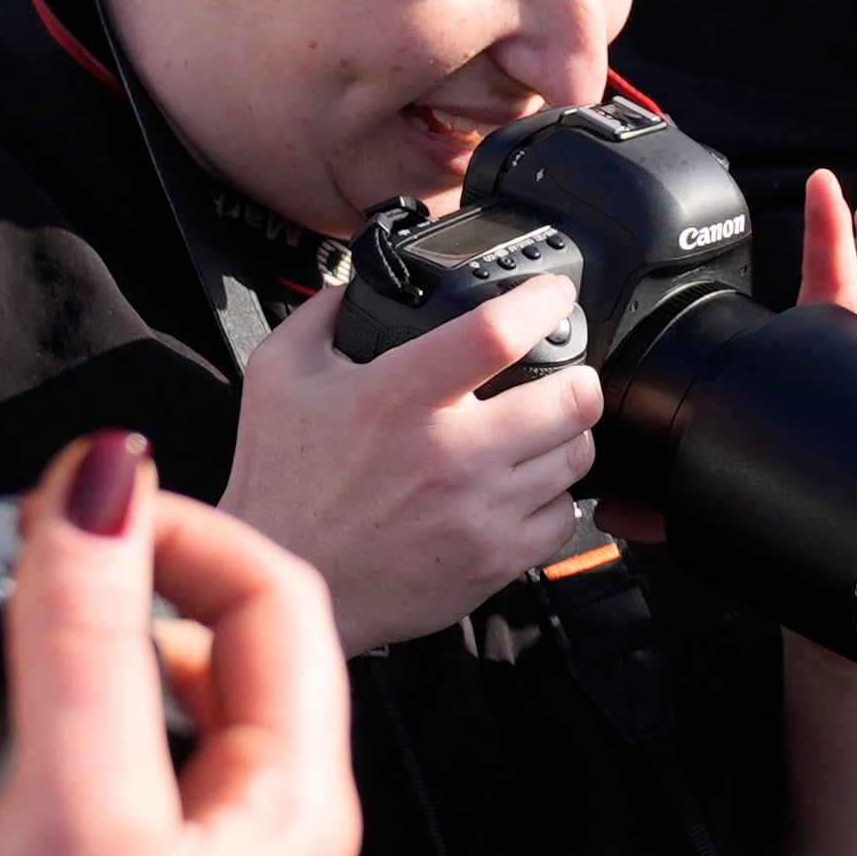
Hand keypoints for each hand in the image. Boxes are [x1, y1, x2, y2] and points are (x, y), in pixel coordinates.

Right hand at [0, 433, 358, 855]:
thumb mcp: (73, 798)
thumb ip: (88, 633)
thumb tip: (109, 480)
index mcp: (296, 817)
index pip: (280, 604)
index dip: (186, 531)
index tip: (84, 504)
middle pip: (219, 664)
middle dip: (131, 598)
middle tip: (31, 570)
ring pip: (153, 732)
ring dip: (86, 670)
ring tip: (0, 653)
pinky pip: (98, 801)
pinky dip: (47, 749)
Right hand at [220, 266, 602, 648]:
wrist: (284, 576)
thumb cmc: (282, 484)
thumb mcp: (278, 376)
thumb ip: (322, 314)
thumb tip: (359, 279)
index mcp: (397, 397)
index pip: (496, 332)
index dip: (542, 302)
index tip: (554, 295)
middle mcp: (448, 454)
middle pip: (569, 398)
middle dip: (578, 377)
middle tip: (566, 375)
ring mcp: (477, 511)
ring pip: (577, 456)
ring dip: (569, 436)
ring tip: (543, 431)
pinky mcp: (493, 559)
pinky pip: (564, 517)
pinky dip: (555, 497)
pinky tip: (525, 487)